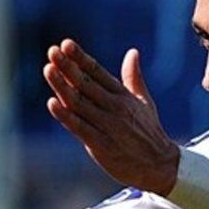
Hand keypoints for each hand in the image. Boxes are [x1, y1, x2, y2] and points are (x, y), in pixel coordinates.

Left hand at [43, 39, 179, 193]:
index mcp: (123, 95)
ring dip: (62, 86)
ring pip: (79, 103)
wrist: (159, 165)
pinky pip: (80, 128)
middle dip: (68, 66)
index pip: (98, 72)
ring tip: (48, 70)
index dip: (81, 58)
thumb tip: (132, 52)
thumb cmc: (149, 132)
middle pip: (86, 83)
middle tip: (52, 51)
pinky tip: (52, 103)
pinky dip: (65, 116)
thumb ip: (133, 77)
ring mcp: (108, 126)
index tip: (66, 44)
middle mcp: (115, 107)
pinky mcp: (101, 145)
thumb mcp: (144, 101)